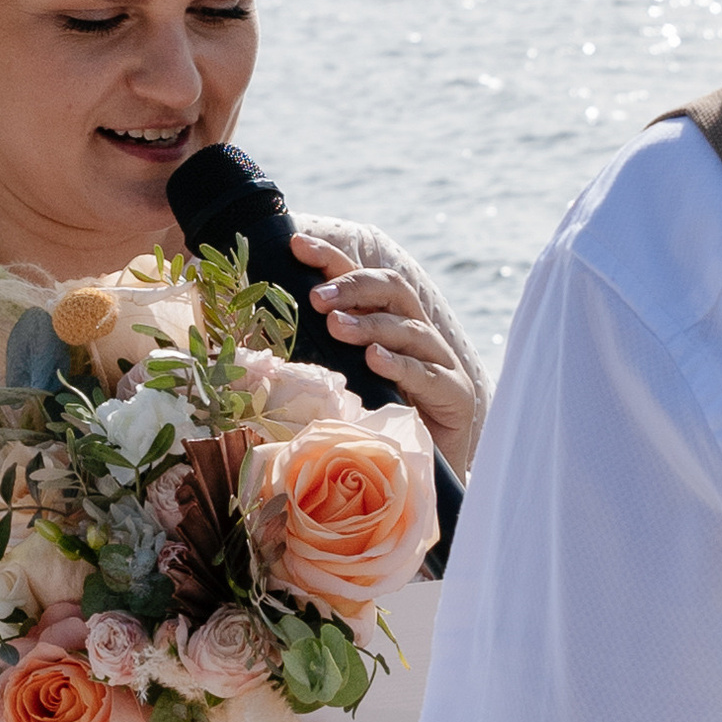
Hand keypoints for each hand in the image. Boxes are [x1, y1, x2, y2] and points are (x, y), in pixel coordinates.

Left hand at [289, 236, 479, 476]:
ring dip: (370, 324)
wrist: (422, 476)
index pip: (362, 280)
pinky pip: (427, 374)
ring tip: (335, 327)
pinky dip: (400, 364)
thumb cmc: (374, 429)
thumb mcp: (342, 386)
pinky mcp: (456, 394)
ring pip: (408, 328)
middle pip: (393, 290)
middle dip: (353, 286)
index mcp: (389, 325)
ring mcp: (441, 363)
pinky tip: (374, 360)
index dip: (332, 258)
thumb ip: (319, 359)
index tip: (297, 245)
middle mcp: (418, 336)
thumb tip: (265, 335)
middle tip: (316, 297)